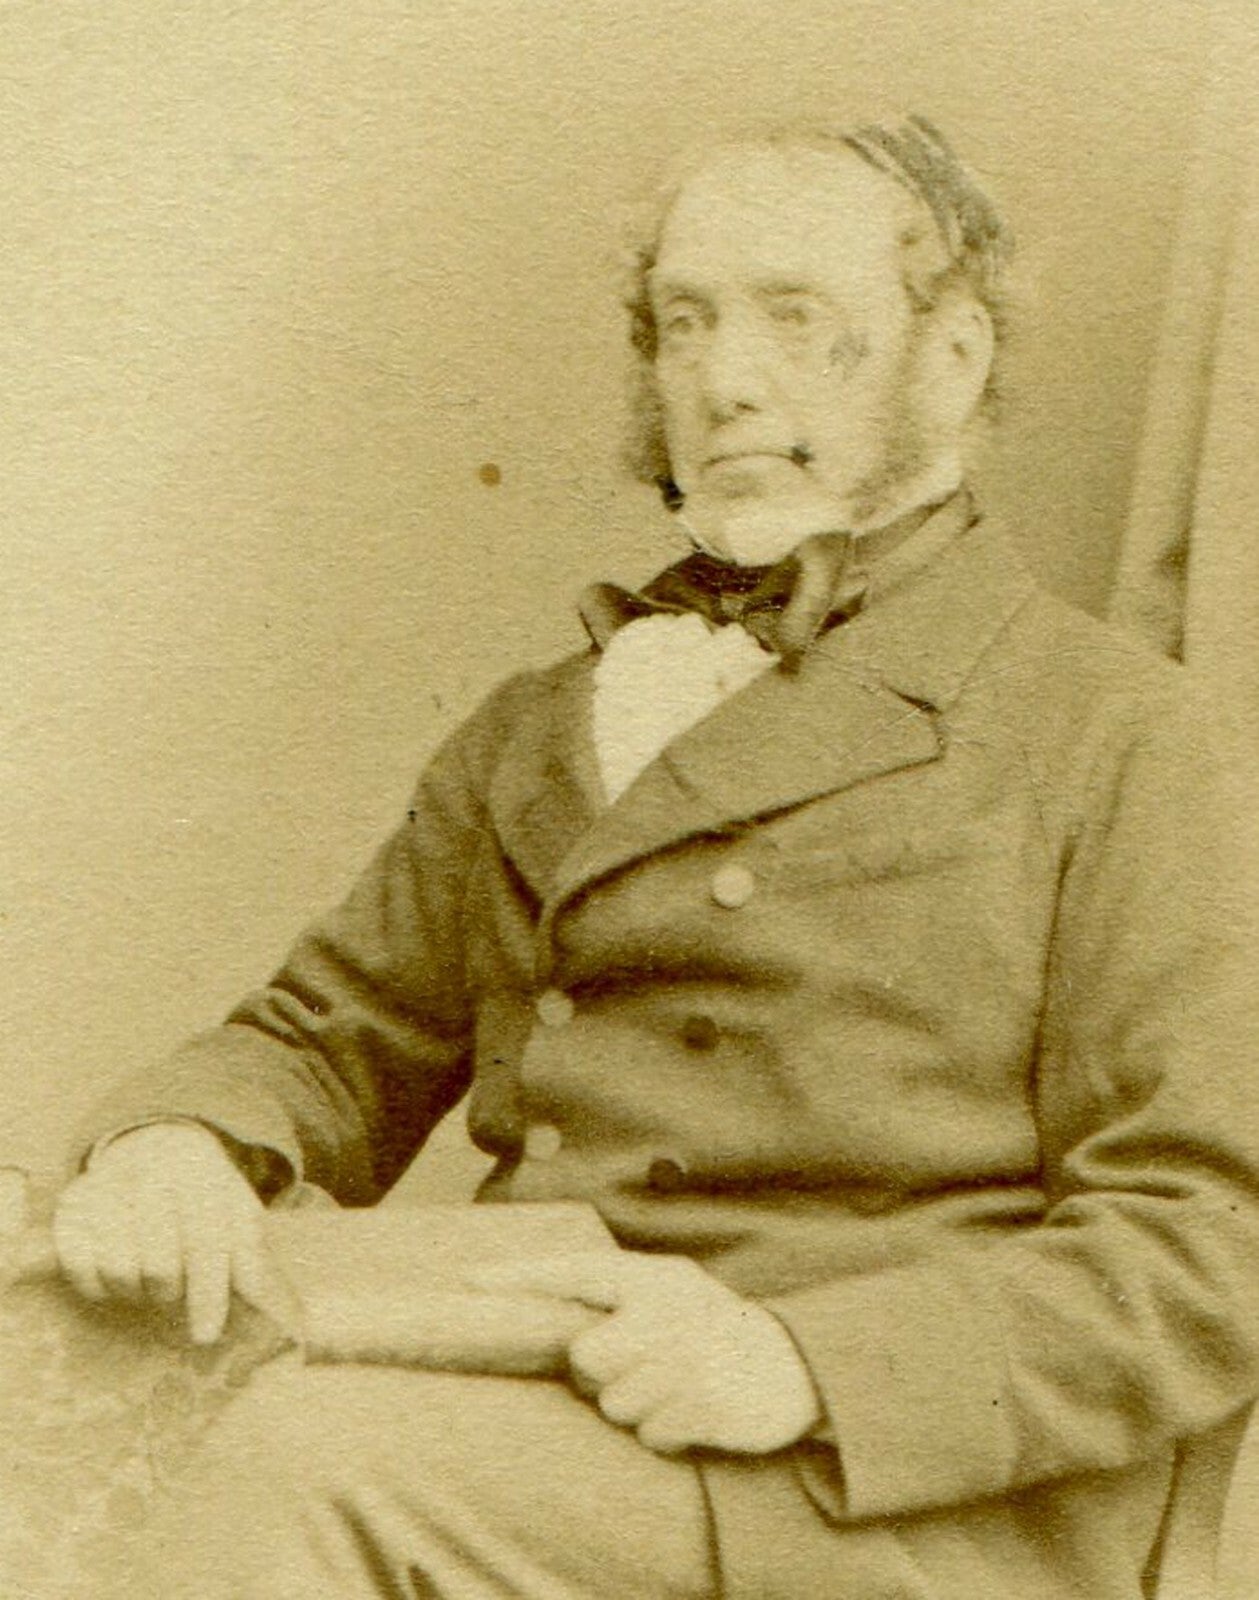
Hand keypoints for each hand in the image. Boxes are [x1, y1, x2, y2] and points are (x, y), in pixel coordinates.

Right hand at [53, 1121, 298, 1344]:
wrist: (159, 1150)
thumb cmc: (205, 1197)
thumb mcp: (238, 1216)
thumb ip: (252, 1261)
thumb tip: (283, 1318)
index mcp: (201, 1175)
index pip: (205, 1244)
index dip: (208, 1294)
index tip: (207, 1335)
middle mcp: (151, 1174)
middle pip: (159, 1265)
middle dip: (169, 1291)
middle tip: (172, 1291)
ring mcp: (107, 1185)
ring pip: (117, 1267)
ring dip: (134, 1290)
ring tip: (146, 1281)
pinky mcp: (71, 1203)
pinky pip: (76, 1263)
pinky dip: (95, 1284)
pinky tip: (113, 1279)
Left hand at [473, 1251, 820, 1454]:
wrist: (792, 1365)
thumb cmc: (712, 1328)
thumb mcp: (673, 1291)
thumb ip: (620, 1297)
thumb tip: (557, 1327)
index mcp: (656, 1278)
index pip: (576, 1270)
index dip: (521, 1275)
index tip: (469, 1278)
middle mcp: (667, 1313)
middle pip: (587, 1358)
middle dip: (604, 1372)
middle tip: (641, 1365)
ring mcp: (685, 1362)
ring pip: (613, 1403)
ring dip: (635, 1405)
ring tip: (671, 1386)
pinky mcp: (701, 1407)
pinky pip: (648, 1434)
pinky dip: (664, 1431)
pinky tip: (690, 1409)